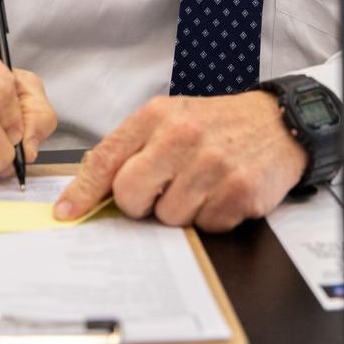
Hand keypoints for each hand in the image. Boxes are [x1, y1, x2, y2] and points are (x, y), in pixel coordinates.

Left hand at [54, 91, 307, 231]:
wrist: (277, 122)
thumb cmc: (216, 125)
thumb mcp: (170, 119)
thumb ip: (131, 149)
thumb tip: (89, 191)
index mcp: (158, 116)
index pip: (106, 158)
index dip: (82, 192)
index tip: (67, 213)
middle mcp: (183, 137)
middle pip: (130, 196)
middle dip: (139, 203)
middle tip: (161, 190)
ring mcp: (212, 166)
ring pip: (167, 217)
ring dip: (180, 210)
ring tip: (200, 184)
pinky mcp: (239, 192)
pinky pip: (205, 227)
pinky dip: (210, 216)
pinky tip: (222, 192)